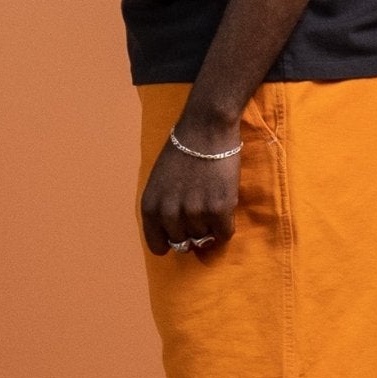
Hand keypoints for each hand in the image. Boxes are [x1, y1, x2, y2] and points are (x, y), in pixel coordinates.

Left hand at [141, 131, 241, 254]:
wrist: (205, 130)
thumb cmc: (181, 153)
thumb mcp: (158, 183)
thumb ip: (163, 209)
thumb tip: (175, 235)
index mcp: (150, 208)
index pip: (157, 246)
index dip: (170, 241)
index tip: (180, 233)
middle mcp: (169, 214)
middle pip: (183, 244)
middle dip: (191, 233)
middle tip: (200, 213)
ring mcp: (195, 213)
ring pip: (204, 238)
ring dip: (209, 225)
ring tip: (212, 202)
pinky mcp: (219, 210)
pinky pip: (224, 233)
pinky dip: (226, 225)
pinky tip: (224, 207)